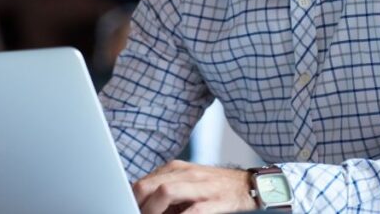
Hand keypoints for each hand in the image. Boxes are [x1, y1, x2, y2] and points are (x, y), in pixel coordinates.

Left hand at [132, 160, 255, 213]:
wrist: (250, 186)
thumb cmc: (216, 188)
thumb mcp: (187, 184)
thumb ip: (165, 190)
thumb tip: (140, 203)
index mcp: (176, 169)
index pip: (143, 182)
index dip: (132, 200)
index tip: (129, 209)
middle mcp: (187, 174)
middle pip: (149, 186)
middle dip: (139, 205)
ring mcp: (201, 186)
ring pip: (166, 193)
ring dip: (154, 211)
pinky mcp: (216, 201)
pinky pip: (193, 211)